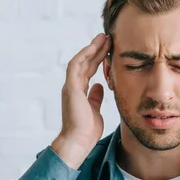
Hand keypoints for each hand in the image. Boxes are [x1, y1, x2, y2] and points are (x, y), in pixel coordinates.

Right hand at [51, 33, 111, 168]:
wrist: (78, 142)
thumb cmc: (86, 131)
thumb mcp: (95, 110)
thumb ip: (95, 97)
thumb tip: (99, 86)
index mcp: (78, 92)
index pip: (88, 70)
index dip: (98, 59)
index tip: (108, 49)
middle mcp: (73, 87)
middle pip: (85, 63)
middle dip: (96, 50)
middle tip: (107, 38)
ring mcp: (70, 87)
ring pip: (81, 61)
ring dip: (92, 49)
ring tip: (103, 38)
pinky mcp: (70, 88)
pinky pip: (76, 66)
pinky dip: (84, 55)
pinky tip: (94, 47)